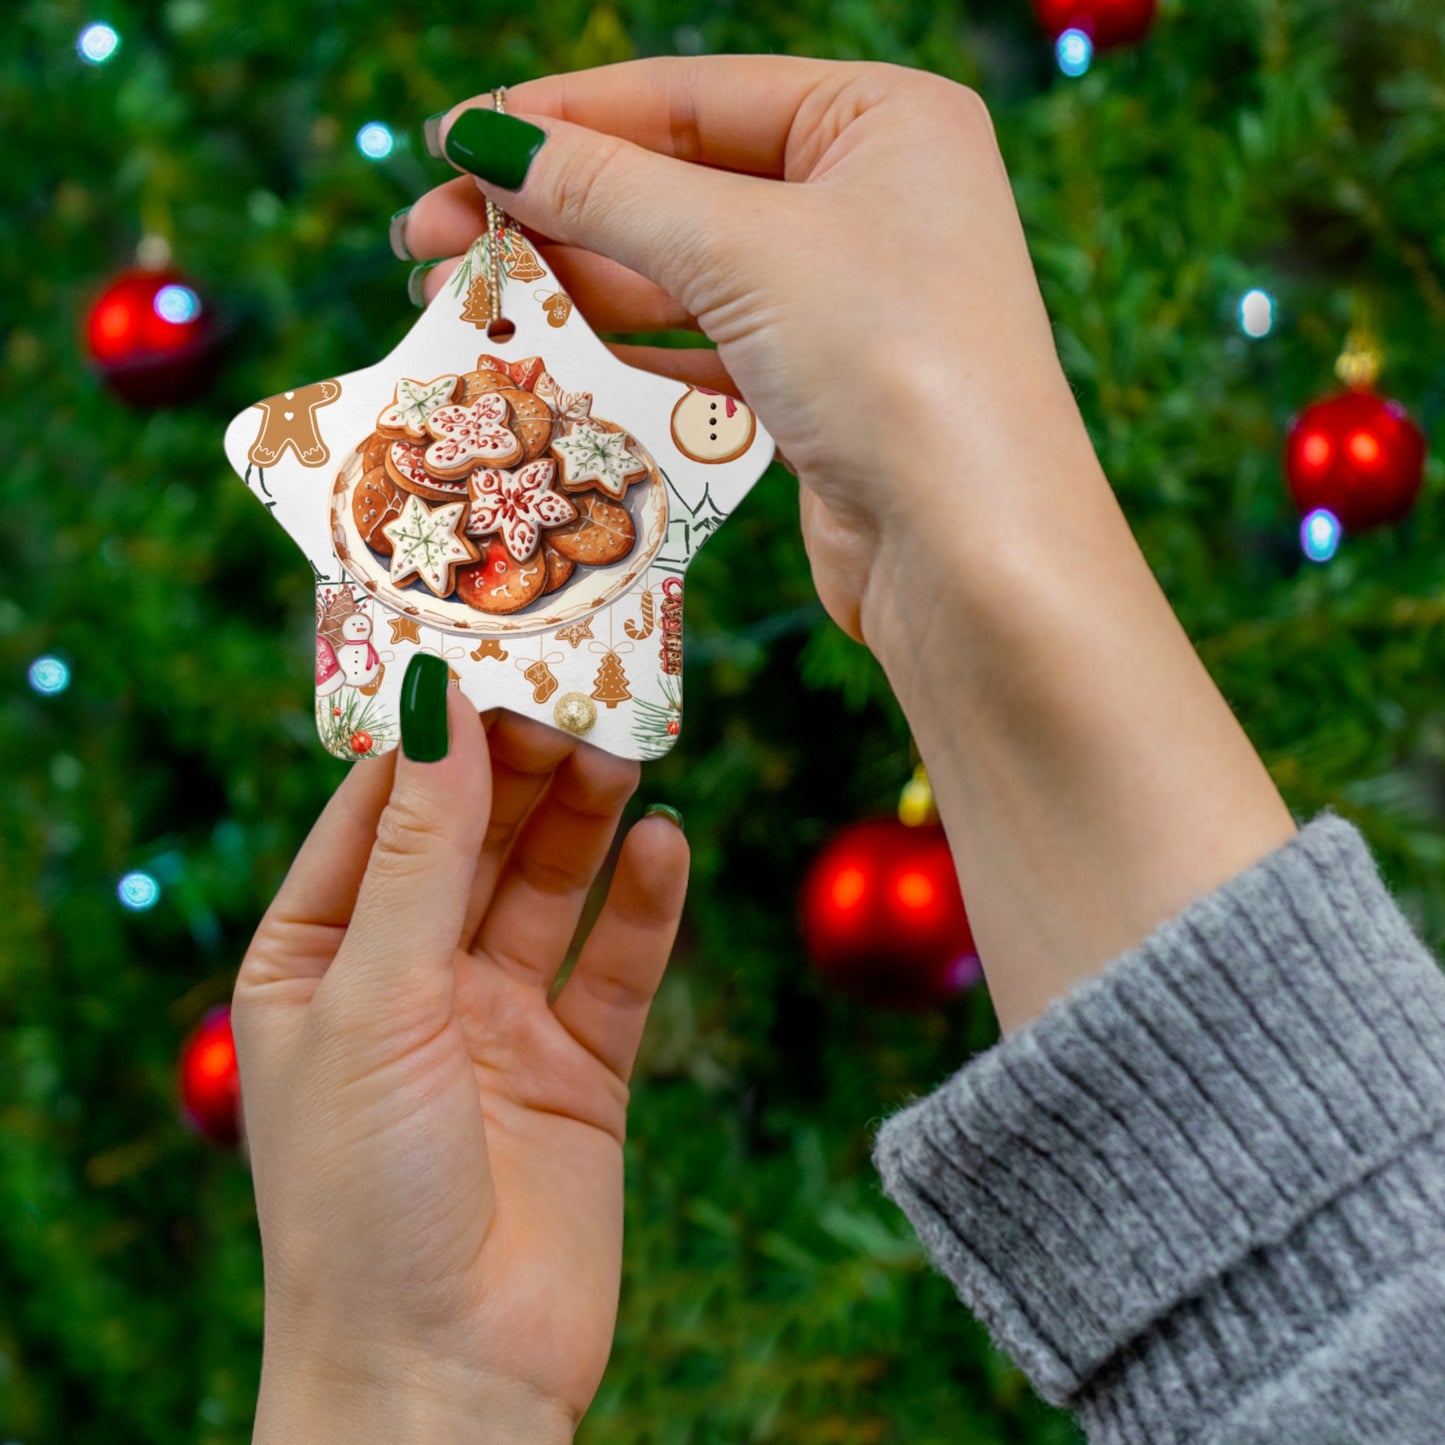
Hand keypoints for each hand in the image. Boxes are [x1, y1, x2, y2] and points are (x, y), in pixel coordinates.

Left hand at [233, 693, 687, 1442]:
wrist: (446, 1380)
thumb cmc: (362, 1195)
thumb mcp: (375, 998)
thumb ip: (419, 851)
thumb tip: (433, 703)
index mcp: (320, 957)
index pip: (377, 810)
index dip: (431, 730)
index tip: (485, 644)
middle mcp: (408, 978)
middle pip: (475, 836)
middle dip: (522, 762)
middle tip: (579, 682)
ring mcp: (498, 1021)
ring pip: (550, 886)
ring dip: (586, 817)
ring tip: (627, 744)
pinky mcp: (580, 1068)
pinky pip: (617, 965)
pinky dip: (644, 905)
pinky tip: (668, 846)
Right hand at [401, 56, 1088, 642]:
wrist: (972, 553)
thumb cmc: (890, 362)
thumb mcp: (742, 248)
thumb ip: (609, 189)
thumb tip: (487, 139)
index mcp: (881, 119)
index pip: (690, 96)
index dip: (562, 118)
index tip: (451, 140)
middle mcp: (871, 197)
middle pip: (676, 183)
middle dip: (550, 209)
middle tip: (427, 236)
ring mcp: (847, 297)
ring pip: (681, 271)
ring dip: (573, 284)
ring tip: (464, 298)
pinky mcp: (822, 386)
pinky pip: (703, 345)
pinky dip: (625, 349)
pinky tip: (548, 353)